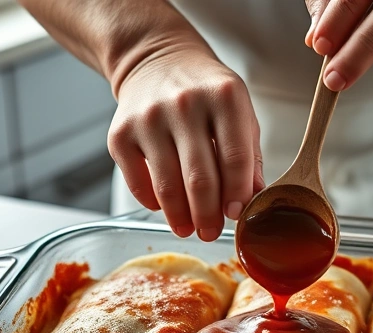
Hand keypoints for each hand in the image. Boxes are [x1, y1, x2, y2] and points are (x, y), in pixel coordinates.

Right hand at [108, 47, 264, 240]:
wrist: (157, 60)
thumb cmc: (205, 91)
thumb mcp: (239, 111)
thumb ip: (249, 155)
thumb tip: (252, 200)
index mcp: (223, 97)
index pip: (235, 158)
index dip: (237, 194)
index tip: (236, 214)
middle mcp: (185, 104)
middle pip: (200, 177)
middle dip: (208, 215)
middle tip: (211, 233)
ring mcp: (149, 118)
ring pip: (167, 185)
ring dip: (179, 216)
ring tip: (188, 228)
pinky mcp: (120, 133)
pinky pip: (137, 182)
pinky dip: (152, 202)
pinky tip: (163, 206)